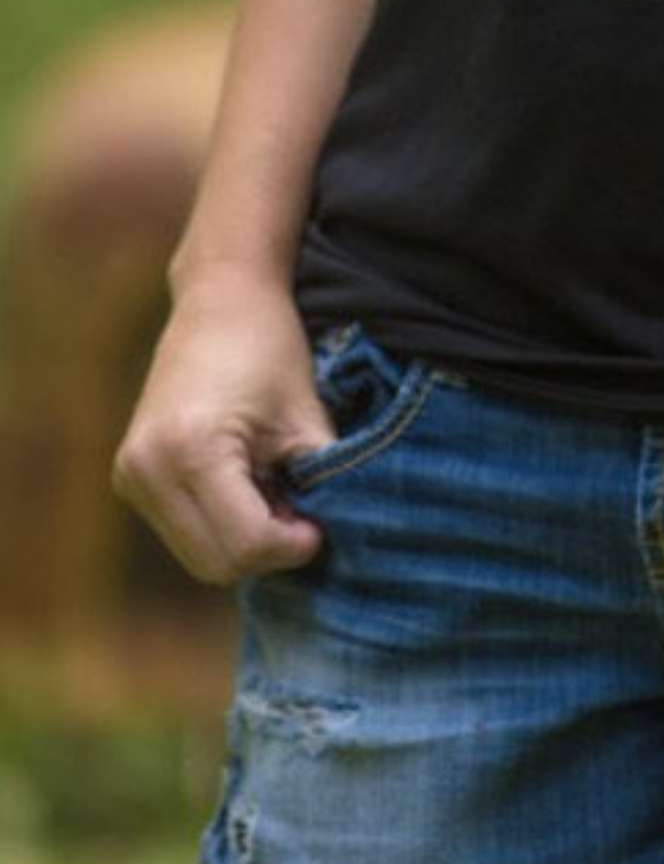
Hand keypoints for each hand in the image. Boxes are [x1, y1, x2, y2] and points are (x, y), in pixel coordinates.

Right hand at [111, 274, 335, 584]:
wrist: (221, 299)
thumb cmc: (271, 348)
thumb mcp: (307, 419)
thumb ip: (320, 483)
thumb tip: (332, 538)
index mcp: (190, 451)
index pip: (246, 543)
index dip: (295, 545)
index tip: (323, 524)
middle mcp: (146, 470)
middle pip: (216, 564)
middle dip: (270, 551)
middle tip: (305, 513)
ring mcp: (131, 476)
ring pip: (197, 556)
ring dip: (245, 542)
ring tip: (280, 495)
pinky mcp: (131, 476)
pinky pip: (182, 532)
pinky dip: (222, 526)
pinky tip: (252, 488)